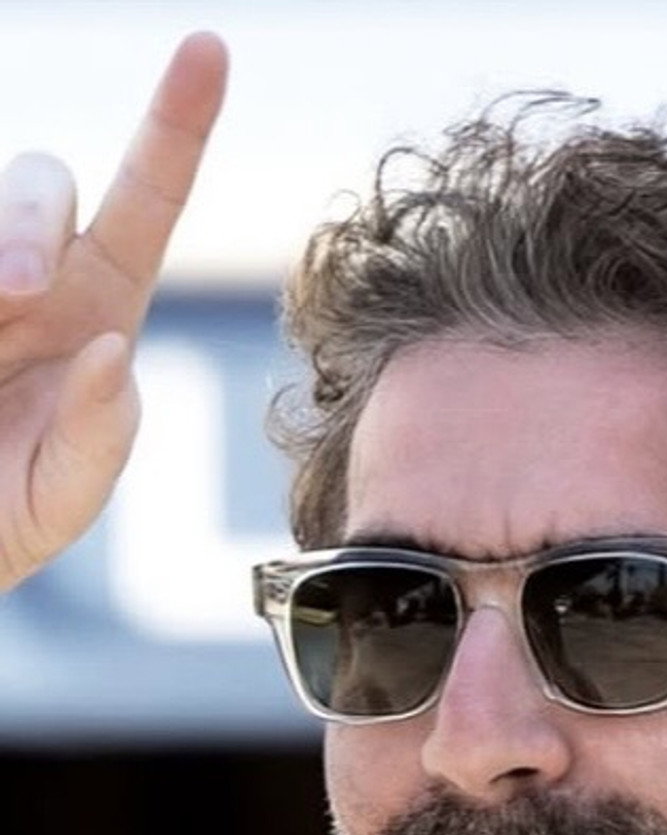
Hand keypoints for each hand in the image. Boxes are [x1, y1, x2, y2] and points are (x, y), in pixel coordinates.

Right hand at [0, 32, 227, 591]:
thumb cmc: (10, 516)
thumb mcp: (67, 496)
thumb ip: (103, 438)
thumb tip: (113, 351)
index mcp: (97, 308)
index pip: (147, 199)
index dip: (177, 123)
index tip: (208, 49)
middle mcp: (33, 274)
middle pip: (41, 178)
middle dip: (28, 217)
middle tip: (19, 293)